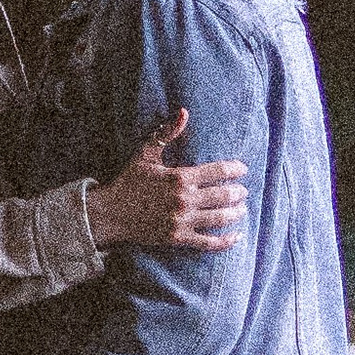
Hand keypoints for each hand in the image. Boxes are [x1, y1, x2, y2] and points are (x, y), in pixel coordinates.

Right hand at [87, 106, 248, 252]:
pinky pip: (209, 243)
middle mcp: (184, 199)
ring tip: (242, 208)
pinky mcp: (178, 239)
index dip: (235, 169)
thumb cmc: (129, 181)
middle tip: (243, 191)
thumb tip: (184, 111)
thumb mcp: (145, 153)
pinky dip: (226, 241)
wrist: (110, 213)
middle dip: (238, 192)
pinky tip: (237, 236)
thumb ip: (166, 133)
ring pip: (220, 218)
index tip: (243, 169)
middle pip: (224, 195)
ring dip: (236, 213)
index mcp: (179, 176)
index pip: (218, 171)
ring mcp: (182, 221)